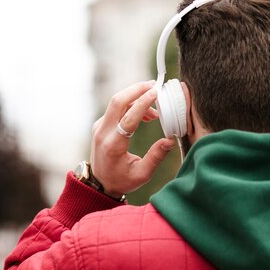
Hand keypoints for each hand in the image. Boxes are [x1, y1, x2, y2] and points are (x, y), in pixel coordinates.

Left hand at [90, 81, 176, 196]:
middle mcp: (103, 133)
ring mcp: (99, 127)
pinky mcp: (101, 125)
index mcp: (114, 145)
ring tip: (155, 110)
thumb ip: (156, 157)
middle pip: (117, 101)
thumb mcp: (142, 174)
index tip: (156, 93)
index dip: (142, 103)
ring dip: (136, 98)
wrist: (100, 183)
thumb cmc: (122, 180)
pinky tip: (145, 114)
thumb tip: (169, 140)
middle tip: (154, 86)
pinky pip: (115, 108)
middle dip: (136, 89)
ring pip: (116, 102)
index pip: (128, 118)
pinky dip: (131, 105)